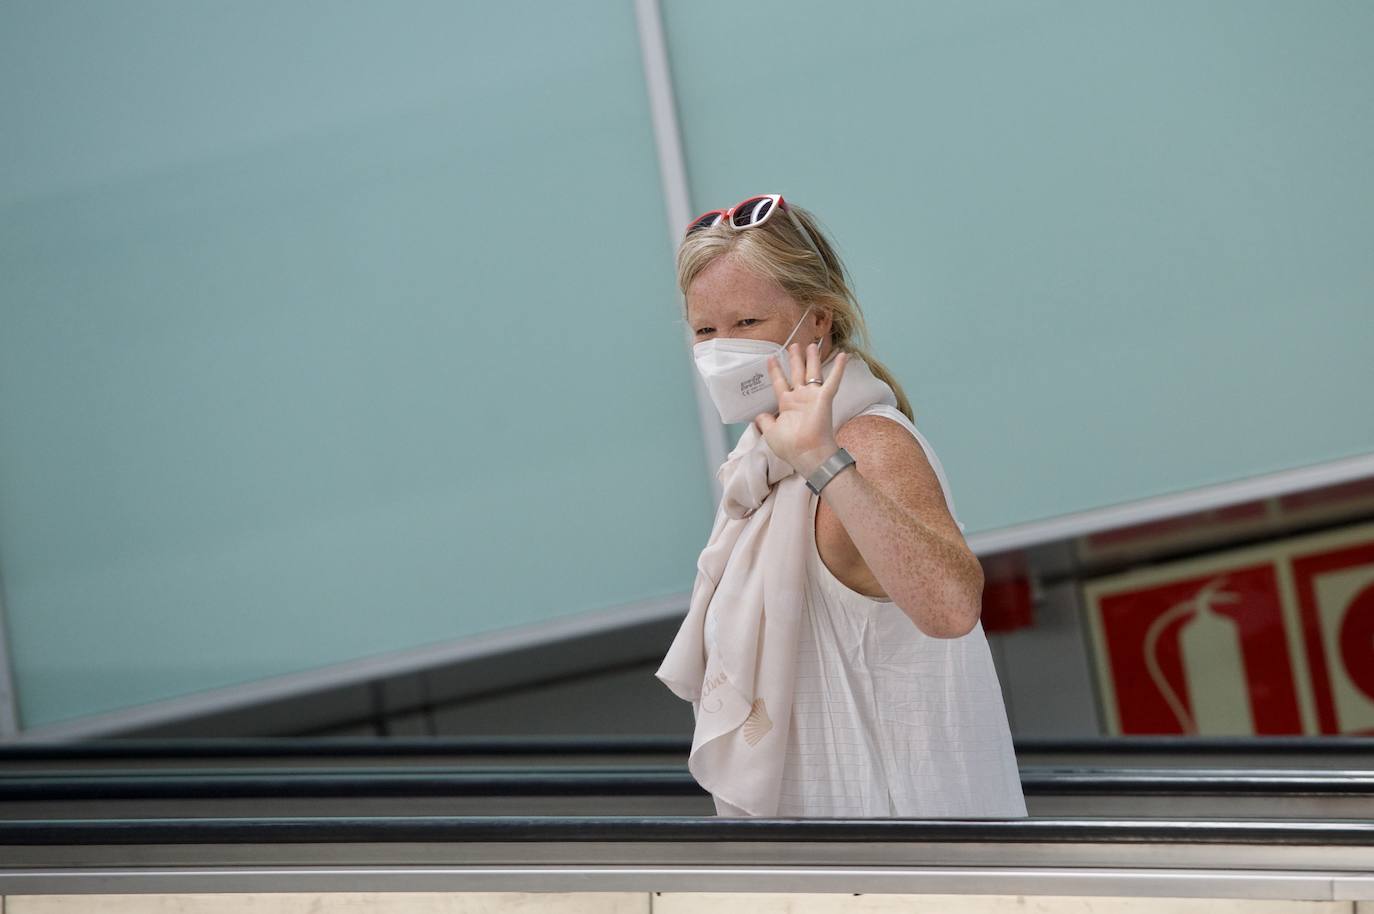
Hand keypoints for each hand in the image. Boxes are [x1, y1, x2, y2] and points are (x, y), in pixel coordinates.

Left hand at [755, 342, 848, 477]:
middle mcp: (800, 398)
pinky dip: (839, 368)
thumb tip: (758, 415)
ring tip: (811, 345)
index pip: (780, 383)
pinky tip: (843, 355)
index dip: (775, 370)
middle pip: (797, 373)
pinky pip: (833, 381)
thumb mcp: (770, 432)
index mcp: (787, 404)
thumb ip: (764, 421)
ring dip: (813, 358)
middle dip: (795, 359)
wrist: (807, 454)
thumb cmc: (790, 446)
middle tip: (793, 345)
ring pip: (813, 372)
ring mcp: (813, 397)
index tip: (771, 358)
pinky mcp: (824, 399)